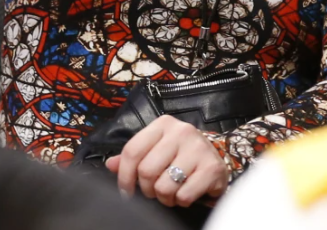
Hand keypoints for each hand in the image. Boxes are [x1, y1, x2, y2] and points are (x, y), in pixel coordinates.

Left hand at [104, 115, 229, 207]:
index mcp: (163, 124)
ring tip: (172, 192)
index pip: (132, 151)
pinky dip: (182, 201)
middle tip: (155, 191)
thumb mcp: (156, 150)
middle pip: (146, 171)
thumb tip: (110, 164)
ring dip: (165, 198)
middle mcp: (181, 131)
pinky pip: (184, 195)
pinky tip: (187, 192)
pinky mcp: (212, 167)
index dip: (124, 177)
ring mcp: (198, 148)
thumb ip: (133, 157)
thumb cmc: (181, 156)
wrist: (216, 162)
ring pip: (164, 186)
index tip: (126, 191)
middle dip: (147, 190)